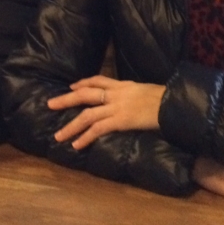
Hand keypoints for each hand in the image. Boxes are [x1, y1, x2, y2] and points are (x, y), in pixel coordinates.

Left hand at [47, 75, 164, 149]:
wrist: (173, 103)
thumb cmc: (165, 98)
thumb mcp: (146, 90)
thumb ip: (134, 93)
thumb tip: (132, 99)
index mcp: (123, 85)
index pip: (99, 80)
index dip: (83, 82)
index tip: (72, 86)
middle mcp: (116, 94)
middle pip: (86, 93)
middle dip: (66, 99)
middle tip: (50, 104)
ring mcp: (117, 107)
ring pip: (87, 115)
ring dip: (71, 126)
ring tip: (58, 135)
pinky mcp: (121, 120)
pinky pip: (98, 129)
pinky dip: (85, 137)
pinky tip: (76, 145)